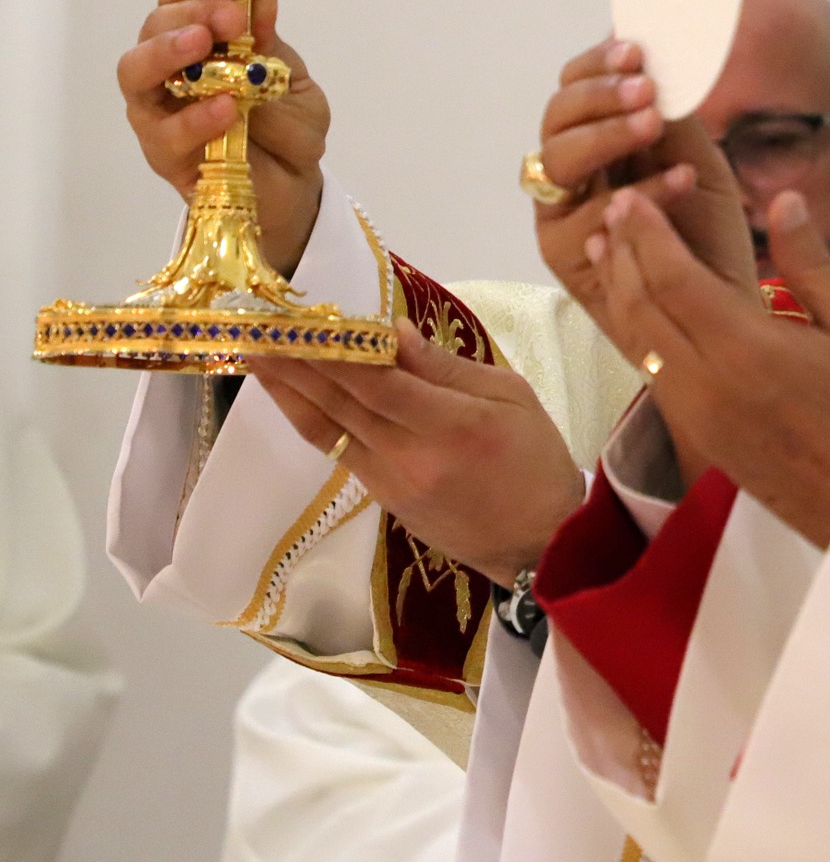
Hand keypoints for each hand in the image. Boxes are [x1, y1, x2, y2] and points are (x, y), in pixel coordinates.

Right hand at [118, 0, 327, 273]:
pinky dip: (193, 116)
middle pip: (153, 25)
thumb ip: (271, 43)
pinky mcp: (163, 153)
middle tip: (231, 16)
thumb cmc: (288, 126)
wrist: (296, 184)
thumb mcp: (291, 78)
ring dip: (168, 50)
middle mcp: (168, 68)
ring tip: (204, 43)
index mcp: (199, 40)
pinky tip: (226, 105)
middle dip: (191, 11)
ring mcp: (159, 110)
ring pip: (136, 70)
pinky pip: (164, 132)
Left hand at [247, 320, 584, 588]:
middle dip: (294, 364)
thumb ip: (447, 367)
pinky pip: (340, 452)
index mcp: (453, 425)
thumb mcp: (511, 396)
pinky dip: (314, 420)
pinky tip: (299, 398)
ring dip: (288, 393)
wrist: (541, 542)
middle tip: (255, 330)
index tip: (299, 319)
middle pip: (340, 404)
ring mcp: (391, 483)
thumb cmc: (537, 459)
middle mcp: (411, 456)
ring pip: (328, 431)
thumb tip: (393, 332)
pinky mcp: (383, 501)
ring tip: (256, 359)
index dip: (333, 351)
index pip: (377, 381)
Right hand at [533, 39, 755, 350]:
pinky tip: (680, 181)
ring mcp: (561, 214)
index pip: (574, 88)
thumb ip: (676, 120)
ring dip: (607, 136)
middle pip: (555, 119)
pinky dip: (636, 195)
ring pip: (557, 160)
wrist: (719, 308)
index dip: (597, 66)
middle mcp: (570, 173)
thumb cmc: (707, 236)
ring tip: (654, 126)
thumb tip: (661, 57)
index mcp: (597, 140)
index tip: (637, 52)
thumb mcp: (702, 164)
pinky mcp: (564, 255)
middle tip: (645, 90)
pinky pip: (587, 217)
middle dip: (598, 97)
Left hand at [594, 187, 829, 548]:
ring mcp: (694, 411)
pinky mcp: (695, 432)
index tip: (631, 197)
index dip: (646, 232)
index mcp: (746, 348)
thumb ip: (810, 261)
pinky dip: (634, 327)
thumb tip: (781, 199)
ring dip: (618, 288)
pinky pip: (649, 368)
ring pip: (636, 338)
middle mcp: (705, 381)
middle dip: (622, 252)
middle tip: (612, 209)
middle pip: (642, 304)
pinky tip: (637, 305)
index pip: (674, 276)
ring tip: (607, 248)